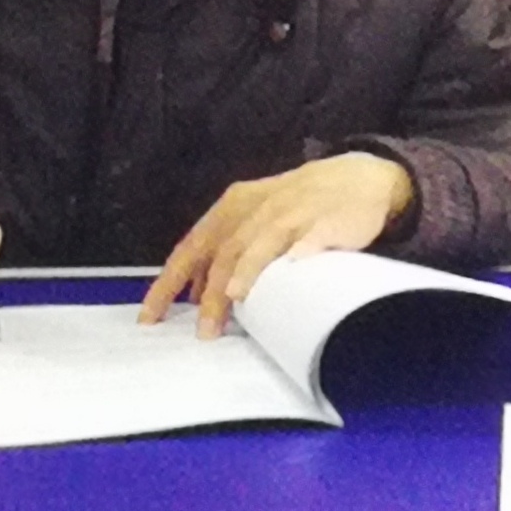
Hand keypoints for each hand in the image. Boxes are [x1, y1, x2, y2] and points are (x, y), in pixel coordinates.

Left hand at [141, 152, 416, 337]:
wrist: (358, 179)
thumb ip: (227, 252)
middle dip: (212, 292)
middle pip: (227, 250)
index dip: (169, 283)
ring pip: (265, 240)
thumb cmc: (296, 206)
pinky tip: (297, 259)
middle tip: (205, 330)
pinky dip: (305, 246)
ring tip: (236, 295)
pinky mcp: (329, 220)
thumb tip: (198, 295)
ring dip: (250, 267)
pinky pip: (314, 234)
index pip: (192, 248)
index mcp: (233, 208)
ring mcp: (295, 212)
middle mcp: (259, 209)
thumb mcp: (254, 220)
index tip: (151, 318)